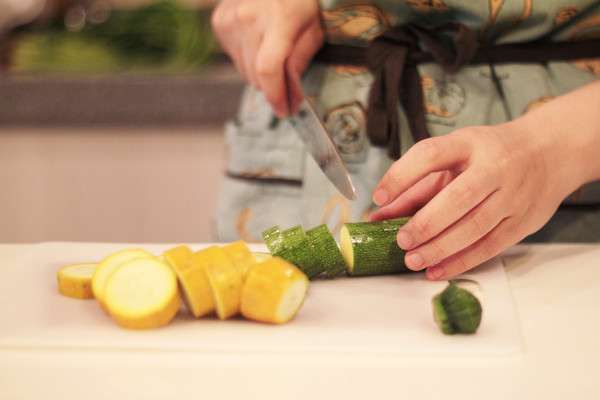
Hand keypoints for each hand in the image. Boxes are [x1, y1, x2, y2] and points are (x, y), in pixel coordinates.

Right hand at [211, 0, 323, 116]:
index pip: (268, 70)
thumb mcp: (316, 26)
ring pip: (244, 71)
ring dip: (261, 73)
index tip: (285, 110)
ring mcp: (230, 19)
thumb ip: (302, 60)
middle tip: (289, 86)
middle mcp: (248, 19)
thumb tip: (292, 94)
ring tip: (275, 53)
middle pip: (256, 76)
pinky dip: (248, 58)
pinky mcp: (220, 21)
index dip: (276, 95)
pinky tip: (260, 42)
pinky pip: (234, 57)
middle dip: (274, 87)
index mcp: (278, 19)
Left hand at [369, 122, 584, 279]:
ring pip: (475, 227)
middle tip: (401, 241)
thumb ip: (415, 185)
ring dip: (440, 248)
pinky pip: (490, 246)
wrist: (548, 152)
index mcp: (469, 143)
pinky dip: (461, 261)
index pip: (430, 154)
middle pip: (458, 197)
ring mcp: (513, 195)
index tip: (378, 197)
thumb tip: (377, 215)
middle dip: (426, 223)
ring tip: (413, 260)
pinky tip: (437, 270)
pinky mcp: (524, 221)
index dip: (401, 175)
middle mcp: (494, 167)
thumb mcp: (452, 157)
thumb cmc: (488, 154)